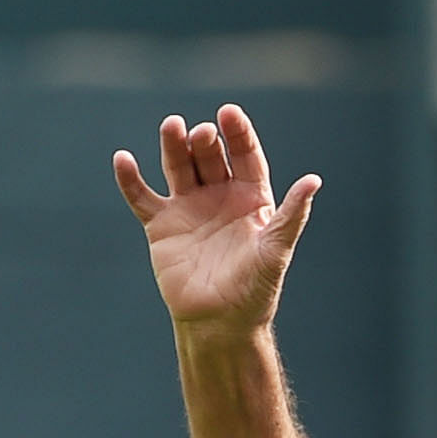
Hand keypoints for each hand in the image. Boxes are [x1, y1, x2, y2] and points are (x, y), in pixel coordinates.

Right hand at [113, 106, 319, 337]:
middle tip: (201, 133)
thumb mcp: (275, 251)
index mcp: (251, 199)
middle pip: (210, 157)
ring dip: (174, 146)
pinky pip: (142, 197)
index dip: (238, 134)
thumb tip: (313, 181)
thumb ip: (292, 215)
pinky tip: (123, 159)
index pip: (246, 156)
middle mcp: (219, 197)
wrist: (220, 324)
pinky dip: (130, 179)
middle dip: (205, 142)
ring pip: (178, 167)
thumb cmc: (254, 291)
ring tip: (172, 127)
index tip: (229, 113)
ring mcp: (189, 208)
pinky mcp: (161, 226)